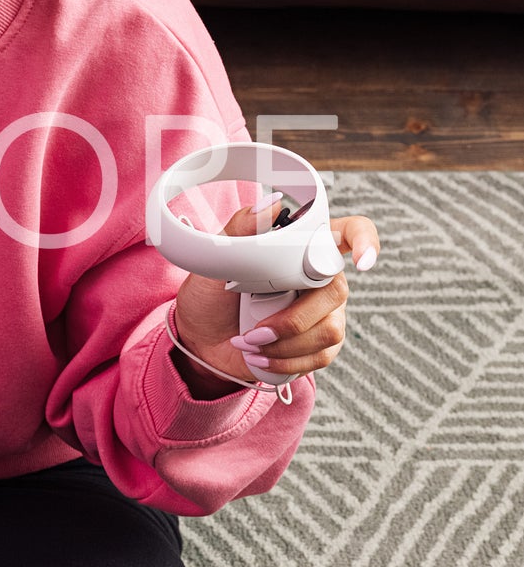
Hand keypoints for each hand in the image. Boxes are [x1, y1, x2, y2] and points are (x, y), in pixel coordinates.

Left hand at [172, 204, 379, 395]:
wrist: (201, 338)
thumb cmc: (212, 294)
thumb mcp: (217, 260)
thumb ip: (241, 230)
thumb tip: (270, 204)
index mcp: (303, 247)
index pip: (351, 232)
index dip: (366, 241)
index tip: (362, 261)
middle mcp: (321, 278)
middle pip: (337, 291)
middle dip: (295, 317)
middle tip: (256, 328)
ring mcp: (324, 313)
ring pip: (330, 330)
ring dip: (285, 343)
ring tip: (250, 342)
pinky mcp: (319, 345)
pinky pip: (321, 356)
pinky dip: (285, 362)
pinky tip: (259, 357)